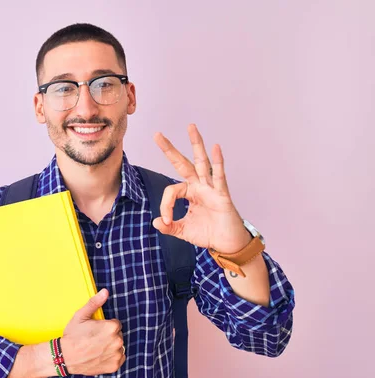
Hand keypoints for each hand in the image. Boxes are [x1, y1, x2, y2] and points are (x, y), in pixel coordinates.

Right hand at [60, 289, 124, 374]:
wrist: (65, 357)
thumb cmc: (73, 336)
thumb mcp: (81, 316)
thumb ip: (95, 302)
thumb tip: (105, 292)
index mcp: (111, 327)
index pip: (116, 324)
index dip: (105, 326)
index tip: (96, 330)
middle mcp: (117, 341)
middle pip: (118, 335)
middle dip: (109, 335)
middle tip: (95, 339)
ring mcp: (116, 354)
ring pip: (119, 346)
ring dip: (111, 346)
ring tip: (97, 348)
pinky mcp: (114, 366)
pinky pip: (119, 358)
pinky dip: (112, 357)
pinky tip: (100, 355)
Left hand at [151, 124, 250, 253]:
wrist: (226, 245)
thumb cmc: (208, 233)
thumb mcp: (183, 230)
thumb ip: (169, 226)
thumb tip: (156, 222)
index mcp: (190, 192)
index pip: (172, 190)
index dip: (165, 205)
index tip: (166, 220)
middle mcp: (199, 186)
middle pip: (183, 163)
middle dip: (170, 149)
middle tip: (157, 135)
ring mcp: (211, 188)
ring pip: (202, 162)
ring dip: (196, 144)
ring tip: (191, 127)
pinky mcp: (222, 195)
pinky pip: (219, 176)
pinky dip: (218, 162)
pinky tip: (216, 147)